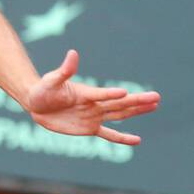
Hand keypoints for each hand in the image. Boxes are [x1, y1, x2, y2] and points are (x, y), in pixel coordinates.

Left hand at [26, 49, 160, 145]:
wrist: (37, 103)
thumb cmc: (44, 89)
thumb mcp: (52, 80)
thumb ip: (64, 70)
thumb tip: (73, 53)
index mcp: (86, 93)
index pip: (102, 94)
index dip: (111, 93)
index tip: (125, 92)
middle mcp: (94, 104)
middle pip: (119, 104)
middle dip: (137, 101)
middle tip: (157, 97)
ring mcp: (93, 117)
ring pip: (119, 115)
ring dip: (136, 112)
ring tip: (155, 106)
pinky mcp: (89, 128)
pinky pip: (108, 135)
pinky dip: (122, 138)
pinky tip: (137, 140)